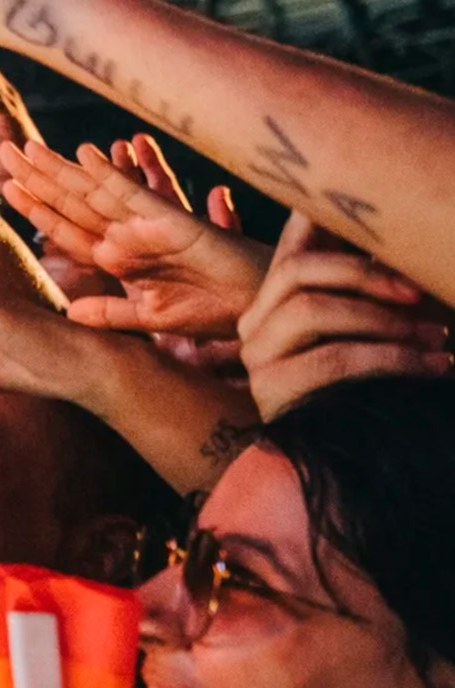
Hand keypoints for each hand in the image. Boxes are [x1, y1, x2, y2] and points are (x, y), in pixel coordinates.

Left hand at [1, 141, 270, 337]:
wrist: (261, 308)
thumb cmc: (213, 307)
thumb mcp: (151, 316)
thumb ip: (111, 312)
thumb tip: (70, 312)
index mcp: (120, 255)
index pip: (68, 227)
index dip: (38, 207)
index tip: (8, 185)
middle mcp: (129, 234)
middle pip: (75, 201)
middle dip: (39, 177)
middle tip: (5, 149)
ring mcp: (150, 226)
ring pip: (98, 192)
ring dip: (64, 170)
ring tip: (31, 148)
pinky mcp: (177, 224)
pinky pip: (140, 197)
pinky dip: (114, 177)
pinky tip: (90, 155)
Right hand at [237, 212, 448, 419]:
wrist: (355, 466)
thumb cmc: (369, 392)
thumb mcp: (370, 332)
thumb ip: (364, 291)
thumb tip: (372, 237)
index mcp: (274, 305)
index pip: (292, 250)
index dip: (321, 225)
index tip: (376, 225)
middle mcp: (255, 326)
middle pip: (296, 272)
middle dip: (364, 274)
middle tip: (418, 293)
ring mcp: (258, 358)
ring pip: (310, 310)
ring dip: (382, 320)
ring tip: (435, 338)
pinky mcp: (272, 391)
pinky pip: (333, 359)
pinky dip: (392, 358)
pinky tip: (432, 366)